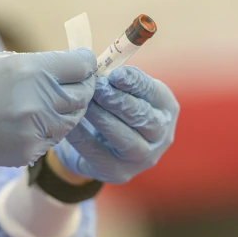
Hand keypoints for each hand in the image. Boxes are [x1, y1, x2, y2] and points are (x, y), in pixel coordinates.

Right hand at [0, 49, 96, 167]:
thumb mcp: (3, 62)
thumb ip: (40, 66)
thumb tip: (70, 68)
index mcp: (31, 71)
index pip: (81, 66)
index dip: (86, 63)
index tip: (84, 63)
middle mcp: (38, 101)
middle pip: (83, 95)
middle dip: (83, 86)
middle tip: (78, 83)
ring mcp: (35, 129)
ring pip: (72, 120)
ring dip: (69, 110)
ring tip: (54, 102)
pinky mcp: (29, 151)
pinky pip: (54, 139)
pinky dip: (51, 129)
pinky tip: (35, 121)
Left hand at [54, 66, 178, 183]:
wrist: (94, 147)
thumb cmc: (111, 110)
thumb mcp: (119, 91)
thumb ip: (114, 79)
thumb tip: (95, 63)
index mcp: (165, 107)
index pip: (154, 93)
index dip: (135, 83)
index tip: (114, 74)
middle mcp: (161, 135)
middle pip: (144, 117)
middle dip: (119, 101)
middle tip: (97, 88)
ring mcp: (143, 157)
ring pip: (127, 139)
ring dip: (104, 119)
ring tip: (85, 104)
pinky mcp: (120, 172)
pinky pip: (100, 154)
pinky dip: (84, 138)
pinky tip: (72, 123)